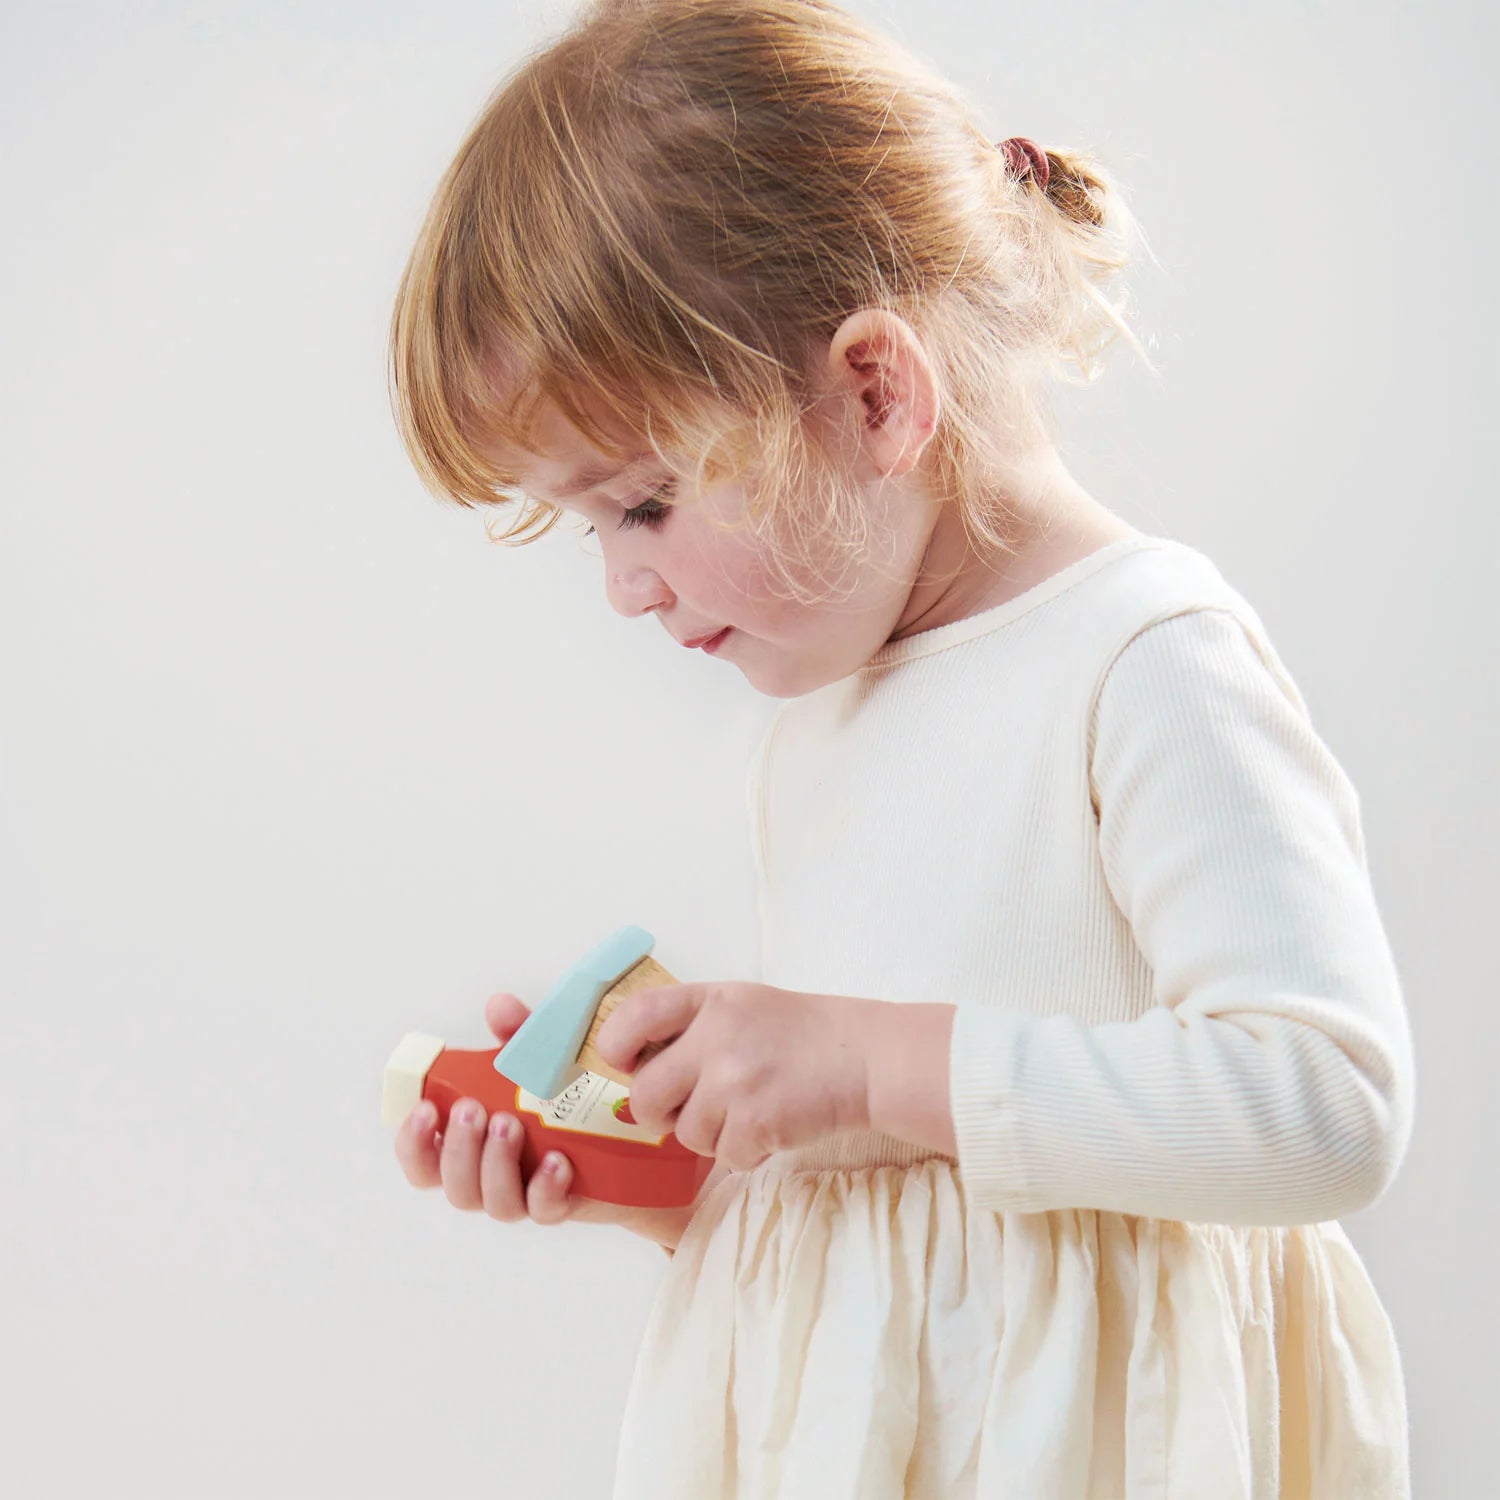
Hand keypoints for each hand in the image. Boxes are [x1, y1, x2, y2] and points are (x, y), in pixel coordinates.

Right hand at [393, 992, 623, 1229]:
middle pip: (452, 1185)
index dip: (413, 1142)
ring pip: (492, 1202)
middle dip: (458, 1148)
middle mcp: (489, 1176)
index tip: (426, 1109)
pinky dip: (544, 1188)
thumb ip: (517, 1034)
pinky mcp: (560, 1205)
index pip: (422, 1158)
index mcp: (470, 1145)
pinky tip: (556, 1161)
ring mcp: (523, 1195)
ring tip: (511, 1124)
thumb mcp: (541, 1058)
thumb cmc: (565, 1096)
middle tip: (476, 1110)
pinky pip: (543, 1210)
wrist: (626, 1139)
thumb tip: (499, 1006)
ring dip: (495, 1164)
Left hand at [594, 982, 871, 1171]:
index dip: (615, 1046)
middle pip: (645, 1095)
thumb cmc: (797, 1033)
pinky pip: (724, 1156)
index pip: (633, 1016)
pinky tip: (769, 1127)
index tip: (626, 1062)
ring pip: (685, 1134)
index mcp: (709, 1001)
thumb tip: (630, 1064)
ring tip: (747, 1110)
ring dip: (711, 1135)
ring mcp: (736, 1081)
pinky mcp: (757, 1122)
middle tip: (688, 1107)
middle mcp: (717, 1037)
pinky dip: (745, 1152)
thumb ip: (689, 1025)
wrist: (864, 1057)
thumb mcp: (740, 1004)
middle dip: (659, 1113)